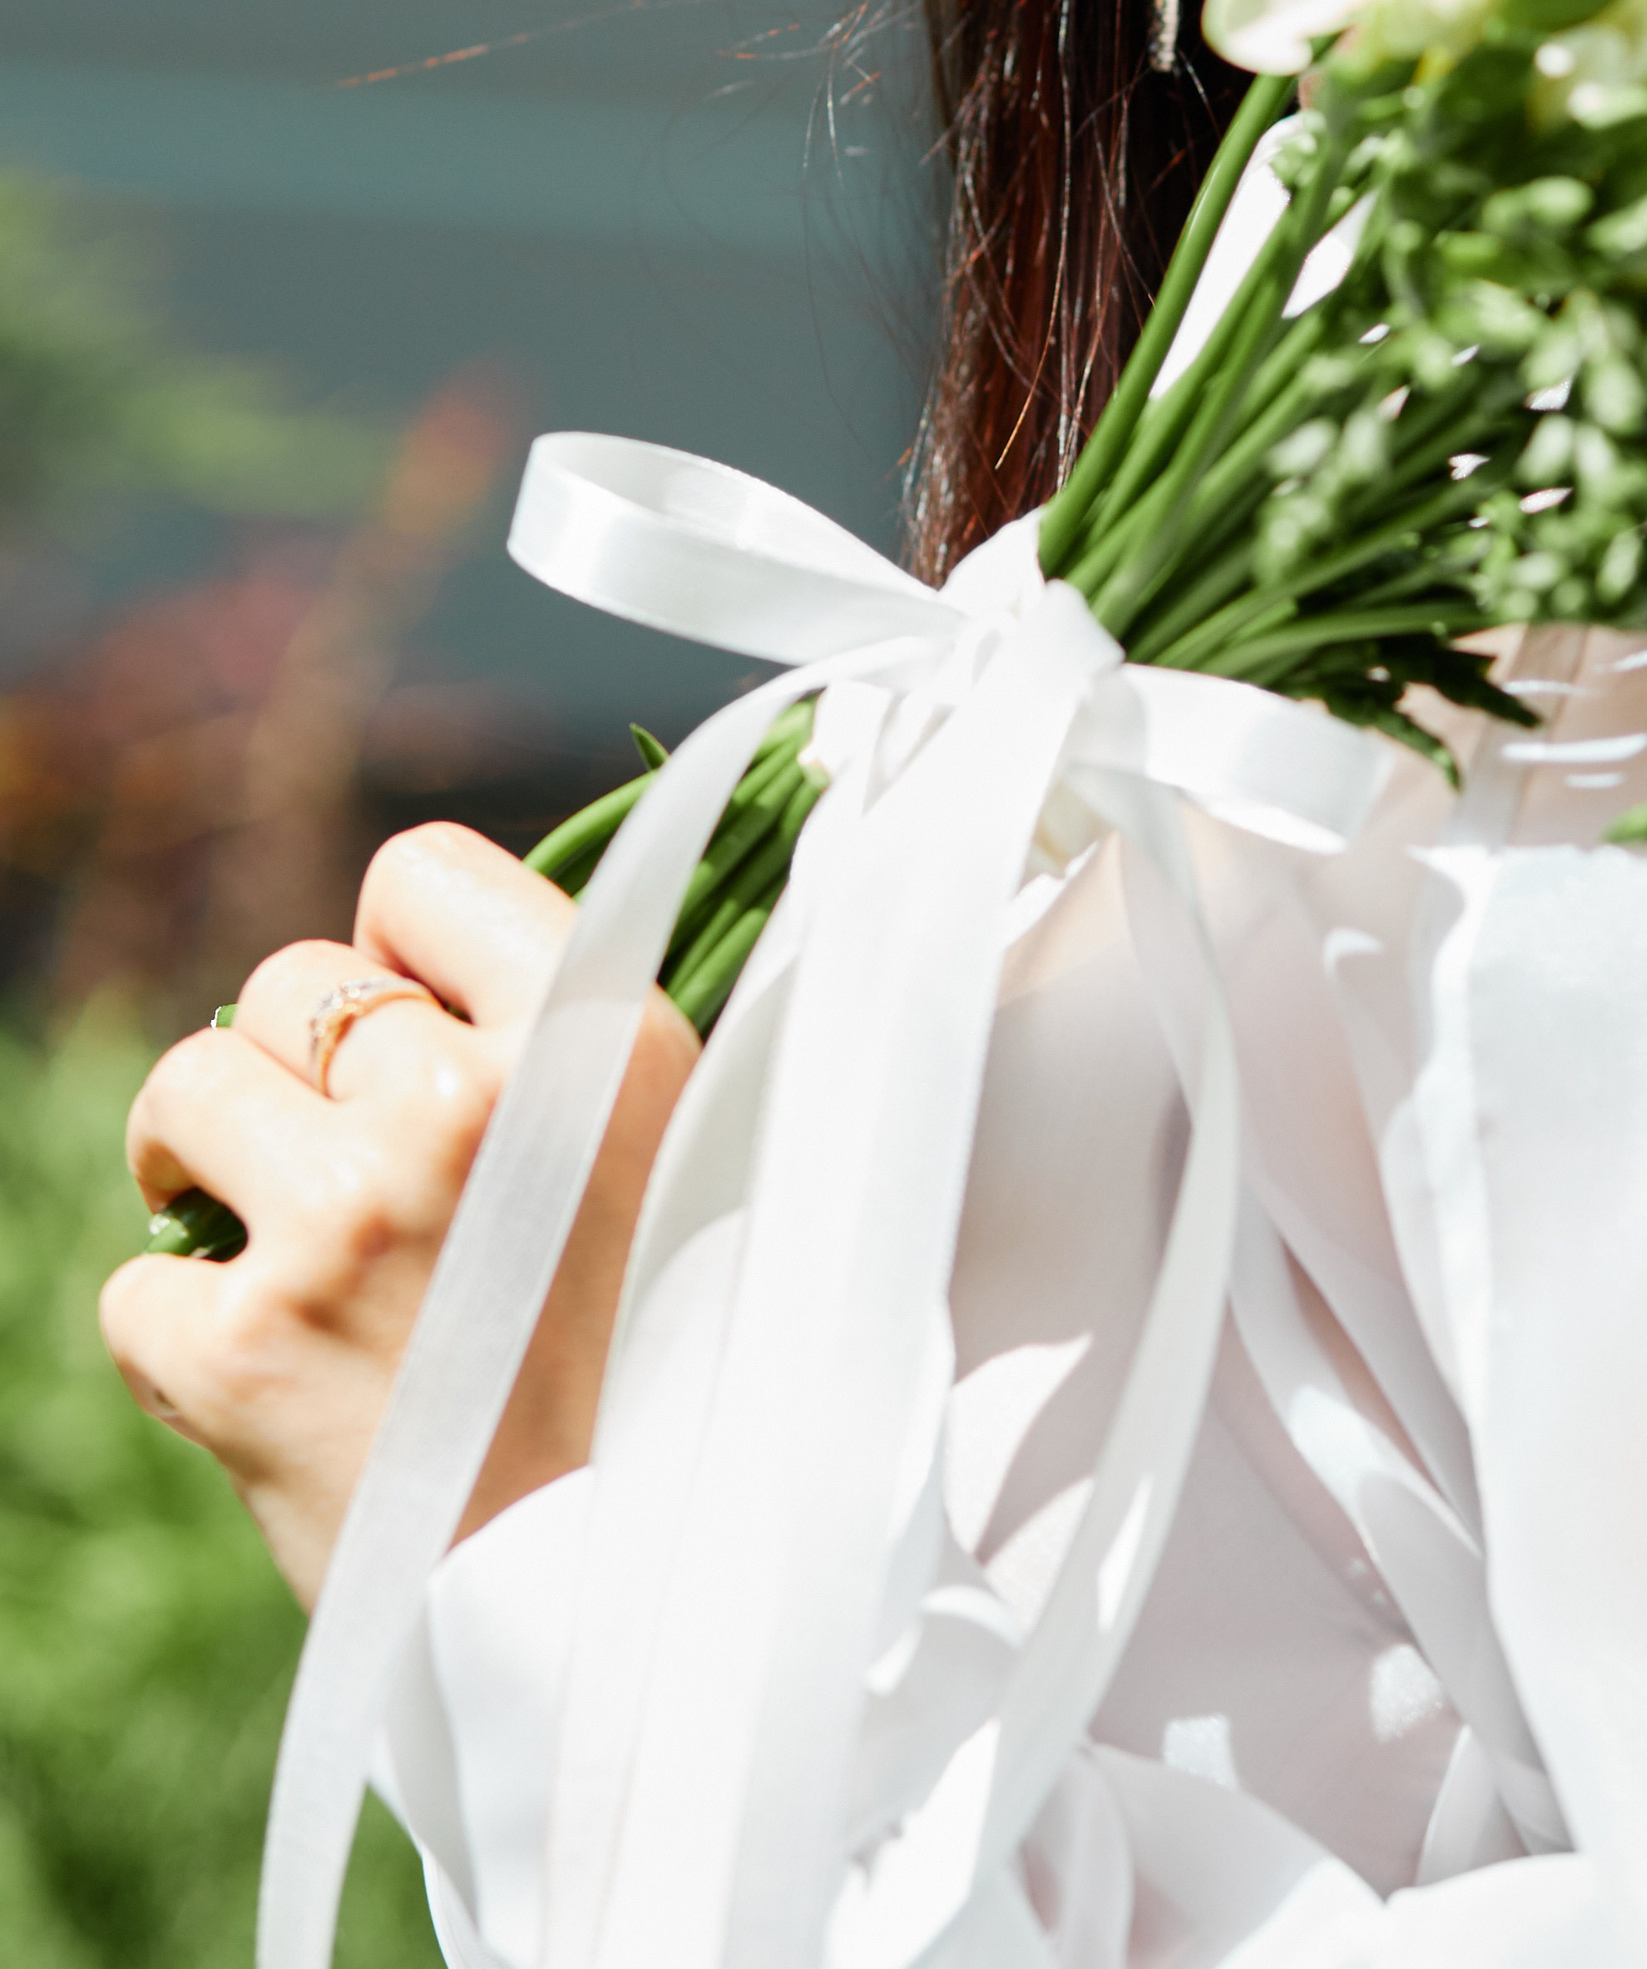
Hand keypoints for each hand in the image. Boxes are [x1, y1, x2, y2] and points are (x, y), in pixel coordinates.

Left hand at [98, 822, 697, 1607]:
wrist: (620, 1609)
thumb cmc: (656, 1364)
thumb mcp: (674, 1152)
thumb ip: (567, 1033)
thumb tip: (413, 964)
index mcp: (598, 1037)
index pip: (420, 870)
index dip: (402, 956)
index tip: (418, 1040)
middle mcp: (469, 1103)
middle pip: (293, 984)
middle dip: (305, 1074)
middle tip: (359, 1181)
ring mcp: (346, 1220)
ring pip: (189, 1088)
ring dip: (213, 1164)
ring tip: (281, 1250)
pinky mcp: (240, 1347)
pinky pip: (140, 1281)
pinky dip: (187, 1337)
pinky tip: (280, 1387)